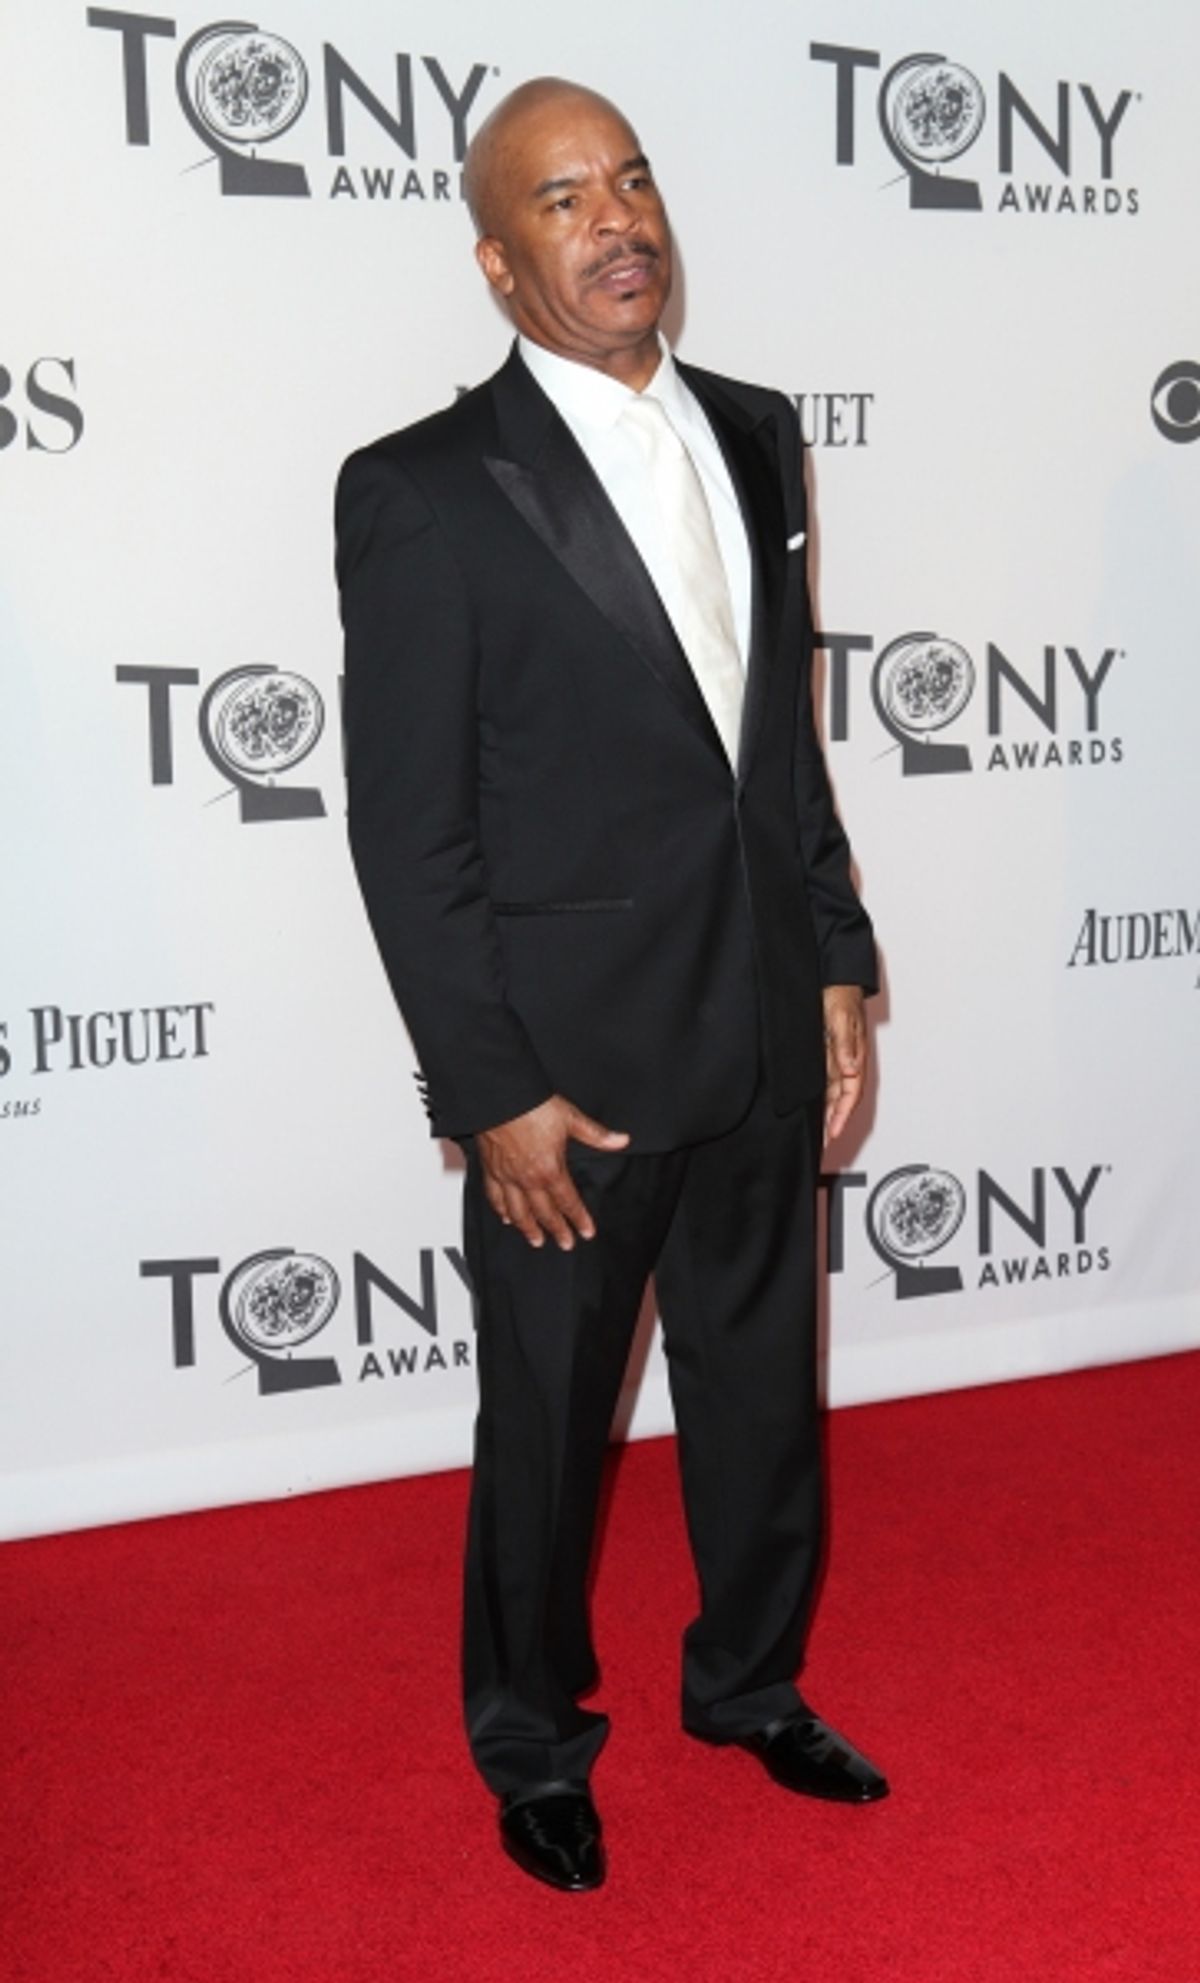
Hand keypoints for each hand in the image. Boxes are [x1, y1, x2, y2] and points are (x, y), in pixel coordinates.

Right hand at [478, 1095, 629, 1249]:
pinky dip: (501, 1210)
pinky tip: (505, 1217)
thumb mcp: (571, 1119)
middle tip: (565, 1243)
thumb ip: (597, 1135)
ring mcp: (507, 1177)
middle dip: (556, 1231)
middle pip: (544, 1213)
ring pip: (518, 1212)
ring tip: (536, 1240)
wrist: (501, 1097)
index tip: (586, 1232)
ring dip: (528, 1229)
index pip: (569, 1202)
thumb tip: (621, 1140)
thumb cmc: (532, 1106)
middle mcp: (528, 1179)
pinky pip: (495, 1197)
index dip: (579, 1219)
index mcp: (550, 1170)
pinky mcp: (491, 1170)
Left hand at [822, 985, 868, 1146]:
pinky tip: (815, 1103)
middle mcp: (848, 1059)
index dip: (843, 1115)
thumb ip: (844, 1044)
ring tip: (820, 1130)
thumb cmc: (842, 994)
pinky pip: (827, 1078)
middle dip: (835, 1120)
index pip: (851, 1092)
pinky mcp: (828, 1050)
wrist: (837, 977)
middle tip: (825, 1141)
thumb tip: (850, 1068)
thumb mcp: (841, 1018)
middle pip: (842, 1097)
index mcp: (855, 1054)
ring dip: (829, 1110)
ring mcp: (838, 1056)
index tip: (834, 1132)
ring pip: (834, 1091)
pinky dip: (823, 1094)